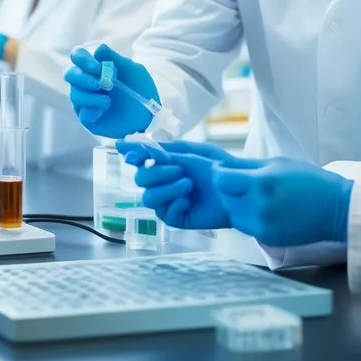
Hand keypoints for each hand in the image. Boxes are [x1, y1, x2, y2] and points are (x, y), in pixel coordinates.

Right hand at [64, 44, 158, 137]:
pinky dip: (93, 111)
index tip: (98, 68)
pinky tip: (104, 110)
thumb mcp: (132, 70)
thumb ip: (115, 58)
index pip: (78, 56)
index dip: (82, 59)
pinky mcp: (89, 118)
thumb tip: (98, 49)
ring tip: (108, 101)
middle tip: (99, 84)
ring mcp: (85, 100)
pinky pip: (83, 114)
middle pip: (70, 74)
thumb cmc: (140, 88)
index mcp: (95, 67)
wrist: (150, 112)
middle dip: (82, 78)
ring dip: (91, 97)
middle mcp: (86, 82)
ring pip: (75, 95)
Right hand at [115, 141, 262, 229]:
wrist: (236, 188)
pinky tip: (188, 202)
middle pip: (140, 179)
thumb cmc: (215, 167)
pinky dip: (175, 205)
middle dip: (157, 173)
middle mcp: (162, 182)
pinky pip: (163, 215)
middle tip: (180, 170)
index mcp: (163, 163)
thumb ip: (158, 148)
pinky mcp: (177, 217)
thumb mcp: (188, 152)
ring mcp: (167, 201)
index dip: (135, 157)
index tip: (137, 156)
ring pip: (148, 199)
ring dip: (167, 189)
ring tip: (188, 185)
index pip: (138, 159)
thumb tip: (124, 142)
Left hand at [213, 158, 353, 247]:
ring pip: (233, 214)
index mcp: (261, 183)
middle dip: (229, 190)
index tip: (226, 171)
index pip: (221, 180)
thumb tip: (221, 165)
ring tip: (256, 197)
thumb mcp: (277, 164)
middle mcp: (258, 207)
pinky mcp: (267, 239)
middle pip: (225, 198)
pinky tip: (264, 210)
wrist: (336, 208)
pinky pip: (245, 227)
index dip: (220, 174)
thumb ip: (246, 166)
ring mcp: (262, 226)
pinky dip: (248, 218)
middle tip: (244, 184)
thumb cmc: (309, 180)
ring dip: (237, 205)